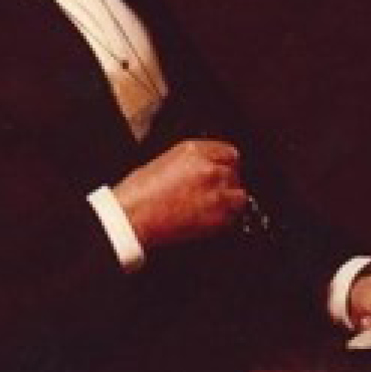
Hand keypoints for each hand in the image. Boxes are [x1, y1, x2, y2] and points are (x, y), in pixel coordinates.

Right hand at [113, 138, 247, 248]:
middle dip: (226, 182)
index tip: (223, 170)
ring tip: (212, 207)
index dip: (225, 164)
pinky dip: (226, 219)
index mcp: (193, 151)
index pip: (229, 152)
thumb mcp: (163, 162)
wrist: (130, 218)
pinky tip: (209, 220)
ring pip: (240, 195)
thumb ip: (191, 161)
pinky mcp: (217, 217)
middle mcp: (209, 169)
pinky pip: (234, 217)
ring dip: (230, 201)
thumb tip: (207, 165)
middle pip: (235, 173)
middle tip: (211, 192)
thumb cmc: (137, 194)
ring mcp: (216, 193)